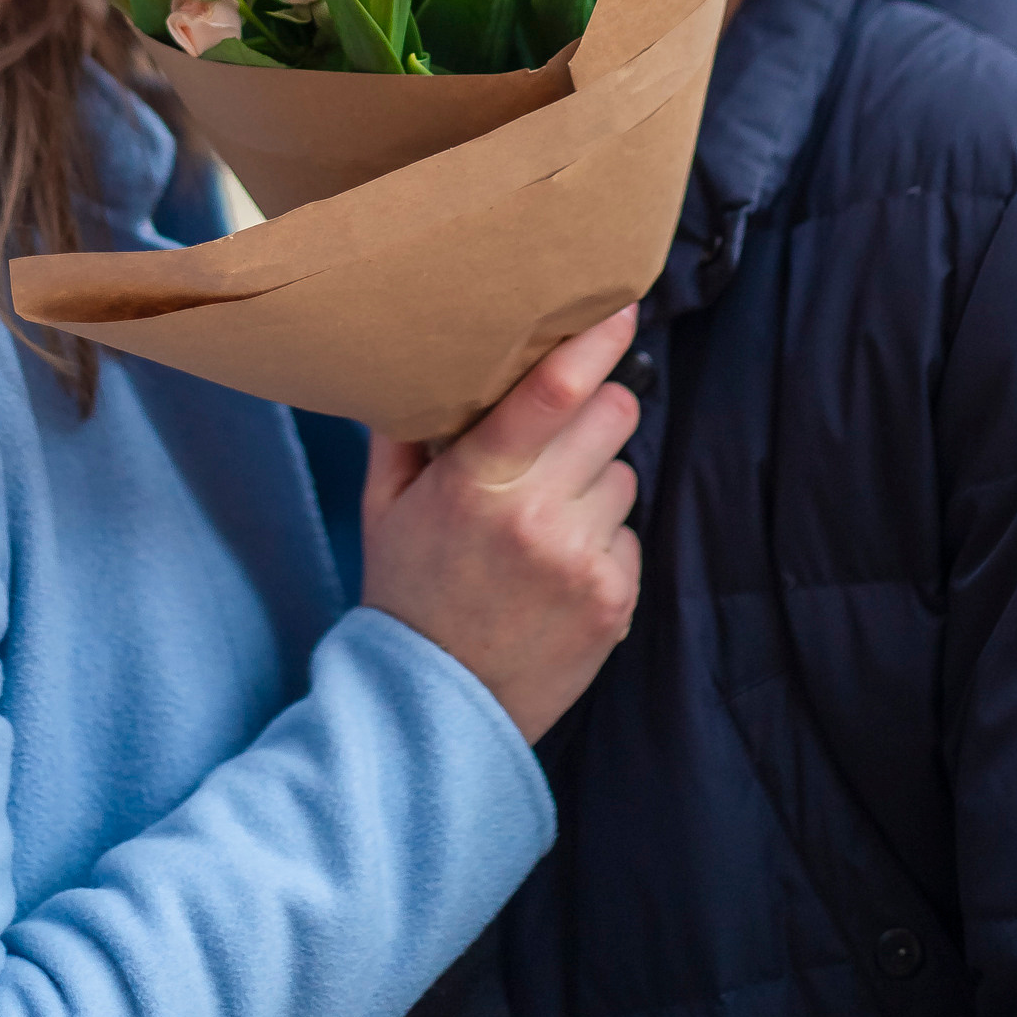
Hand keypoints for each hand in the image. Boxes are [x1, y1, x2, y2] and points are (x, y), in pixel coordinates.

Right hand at [360, 307, 643, 742]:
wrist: (434, 708)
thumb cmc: (407, 592)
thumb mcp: (386, 505)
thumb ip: (406, 430)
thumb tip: (428, 361)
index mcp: (476, 482)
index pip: (552, 390)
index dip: (595, 341)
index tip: (620, 307)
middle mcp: (536, 515)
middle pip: (614, 414)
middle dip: (599, 408)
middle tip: (566, 430)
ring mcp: (582, 561)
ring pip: (626, 473)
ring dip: (597, 480)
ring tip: (548, 515)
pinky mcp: (615, 600)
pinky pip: (630, 535)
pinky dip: (604, 540)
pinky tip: (560, 566)